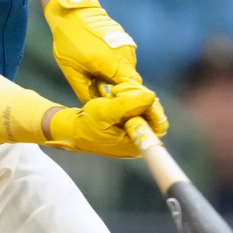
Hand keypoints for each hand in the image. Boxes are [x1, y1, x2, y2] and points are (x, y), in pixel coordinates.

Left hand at [43, 0, 168, 134]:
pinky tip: (102, 70)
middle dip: (125, 96)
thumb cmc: (70, 40)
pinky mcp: (125, 41)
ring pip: (128, 73)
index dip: (134, 105)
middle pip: (132, 84)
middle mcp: (126, 55)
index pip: (133, 92)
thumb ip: (85, 91)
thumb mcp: (72, 71)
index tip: (131, 116)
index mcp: (114, 64)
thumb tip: (96, 108)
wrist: (72, 11)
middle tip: (115, 106)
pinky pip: (125, 62)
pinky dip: (117, 70)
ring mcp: (127, 47)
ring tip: (102, 84)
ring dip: (119, 81)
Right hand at [44, 82, 161, 158]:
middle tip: (121, 89)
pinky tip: (116, 92)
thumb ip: (129, 104)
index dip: (152, 108)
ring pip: (146, 106)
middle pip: (154, 113)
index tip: (136, 96)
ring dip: (133, 93)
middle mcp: (138, 139)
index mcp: (135, 143)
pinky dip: (129, 95)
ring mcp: (134, 131)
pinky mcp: (129, 123)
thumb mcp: (105, 112)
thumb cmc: (86, 124)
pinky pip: (138, 106)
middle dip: (140, 96)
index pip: (159, 125)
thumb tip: (151, 96)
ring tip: (115, 91)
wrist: (73, 129)